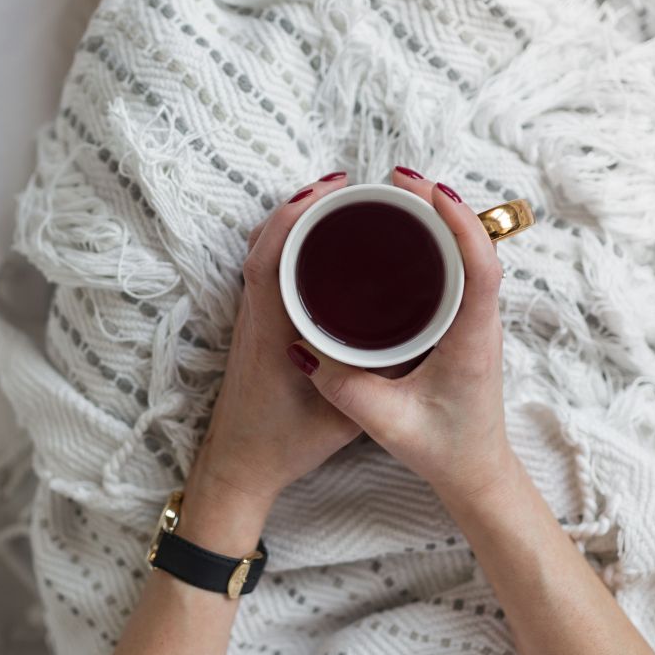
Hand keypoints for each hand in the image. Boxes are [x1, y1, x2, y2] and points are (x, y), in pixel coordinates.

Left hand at [183, 171, 362, 537]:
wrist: (238, 468)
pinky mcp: (257, 327)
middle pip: (266, 241)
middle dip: (302, 205)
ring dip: (294, 221)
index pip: (269, 259)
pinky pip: (267, 270)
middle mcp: (256, 316)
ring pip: (264, 252)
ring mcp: (253, 320)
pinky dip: (289, 244)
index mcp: (271, 332)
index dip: (295, 216)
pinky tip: (320, 243)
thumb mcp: (342, 415)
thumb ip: (373, 381)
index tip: (329, 190)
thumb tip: (416, 342)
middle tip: (346, 185)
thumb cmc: (283, 446)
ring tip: (338, 204)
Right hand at [285, 167, 516, 506]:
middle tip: (399, 178)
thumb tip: (305, 349)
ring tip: (402, 192)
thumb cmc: (445, 450)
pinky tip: (411, 230)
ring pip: (470, 253)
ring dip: (441, 219)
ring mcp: (476, 320)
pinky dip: (440, 240)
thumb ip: (346, 391)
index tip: (433, 191)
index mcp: (471, 341)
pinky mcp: (465, 323)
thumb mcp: (389, 425)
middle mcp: (481, 322)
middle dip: (442, 205)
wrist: (476, 472)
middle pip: (475, 246)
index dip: (461, 225)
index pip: (481, 269)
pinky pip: (462, 268)